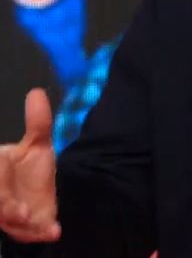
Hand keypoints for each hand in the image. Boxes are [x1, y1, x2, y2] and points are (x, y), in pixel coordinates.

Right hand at [0, 89, 59, 242]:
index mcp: (0, 171)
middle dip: (8, 209)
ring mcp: (8, 215)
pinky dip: (38, 232)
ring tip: (44, 226)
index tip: (12, 183)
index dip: (2, 188)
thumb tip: (37, 92)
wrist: (31, 190)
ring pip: (10, 223)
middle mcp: (1, 196)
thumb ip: (38, 122)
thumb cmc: (29, 167)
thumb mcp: (36, 143)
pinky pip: (27, 233)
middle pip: (1, 205)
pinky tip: (54, 231)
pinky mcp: (23, 228)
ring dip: (24, 226)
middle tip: (22, 213)